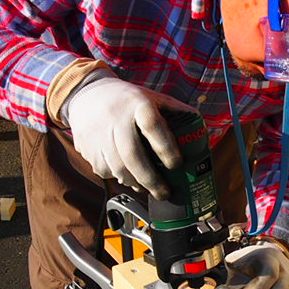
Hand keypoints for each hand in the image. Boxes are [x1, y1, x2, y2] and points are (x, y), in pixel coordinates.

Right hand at [63, 77, 188, 198]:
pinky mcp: (88, 149)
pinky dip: (120, 178)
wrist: (87, 95)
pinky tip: (128, 175)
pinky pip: (106, 172)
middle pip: (133, 156)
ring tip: (147, 188)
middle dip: (151, 180)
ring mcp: (100, 135)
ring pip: (119, 170)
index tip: (177, 165)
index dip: (166, 148)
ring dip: (136, 184)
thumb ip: (176, 113)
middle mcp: (117, 119)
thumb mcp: (153, 98)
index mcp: (138, 104)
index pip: (153, 126)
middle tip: (164, 193)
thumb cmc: (128, 100)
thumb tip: (201, 134)